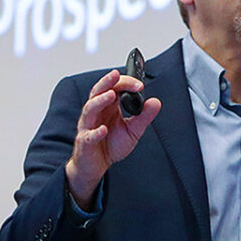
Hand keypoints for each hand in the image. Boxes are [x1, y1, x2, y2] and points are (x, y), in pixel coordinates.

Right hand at [65, 69, 160, 208]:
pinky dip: (95, 132)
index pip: (114, 88)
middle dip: (107, 82)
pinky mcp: (85, 142)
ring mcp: (88, 126)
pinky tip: (103, 130)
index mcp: (108, 107)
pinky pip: (88, 136)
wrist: (96, 165)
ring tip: (110, 95)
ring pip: (90, 109)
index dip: (125, 83)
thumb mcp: (133, 130)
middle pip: (98, 92)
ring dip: (99, 101)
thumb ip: (144, 116)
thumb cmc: (111, 145)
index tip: (140, 85)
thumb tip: (155, 102)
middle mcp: (96, 113)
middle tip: (116, 75)